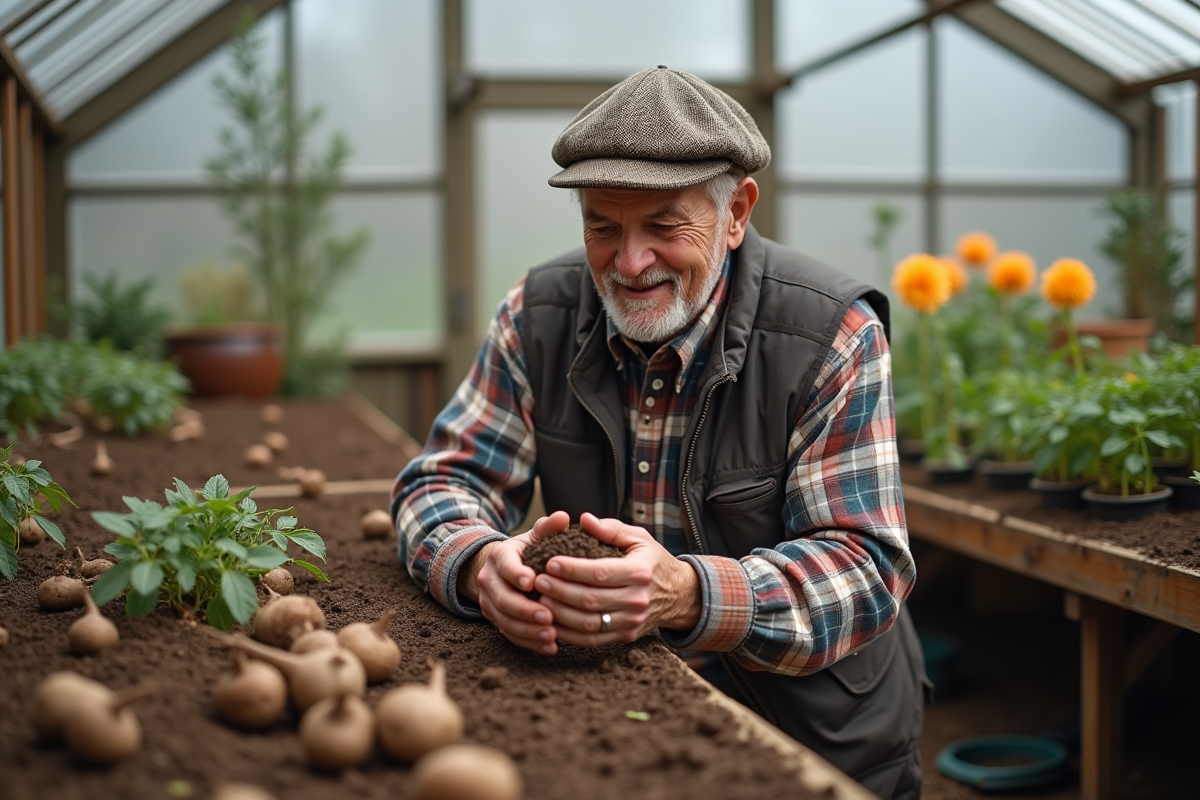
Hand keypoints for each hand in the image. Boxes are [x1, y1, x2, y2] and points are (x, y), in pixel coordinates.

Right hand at [459, 511, 570, 654]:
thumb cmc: (530, 551)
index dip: (517, 574)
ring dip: (528, 630)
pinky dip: (530, 643)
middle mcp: (490, 580)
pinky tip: (550, 647)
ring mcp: (490, 603)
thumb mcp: (536, 537)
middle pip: (502, 599)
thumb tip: (563, 517)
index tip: (533, 581)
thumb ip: (548, 527)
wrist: (506, 569)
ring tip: (551, 635)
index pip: (505, 565)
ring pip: (505, 621)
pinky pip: (511, 635)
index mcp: (500, 556)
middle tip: (548, 617)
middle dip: (525, 610)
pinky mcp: (496, 620)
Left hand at [533, 512, 700, 646]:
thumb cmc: (652, 561)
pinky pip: (592, 639)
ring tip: (540, 599)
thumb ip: (611, 528)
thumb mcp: (639, 538)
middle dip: (559, 590)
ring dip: (560, 613)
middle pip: (590, 600)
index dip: (572, 569)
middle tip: (537, 580)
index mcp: (639, 572)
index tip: (549, 562)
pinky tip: (552, 620)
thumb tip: (584, 519)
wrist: (679, 595)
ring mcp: (631, 622)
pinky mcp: (625, 637)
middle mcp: (636, 600)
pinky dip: (568, 633)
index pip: (599, 573)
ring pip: (588, 623)